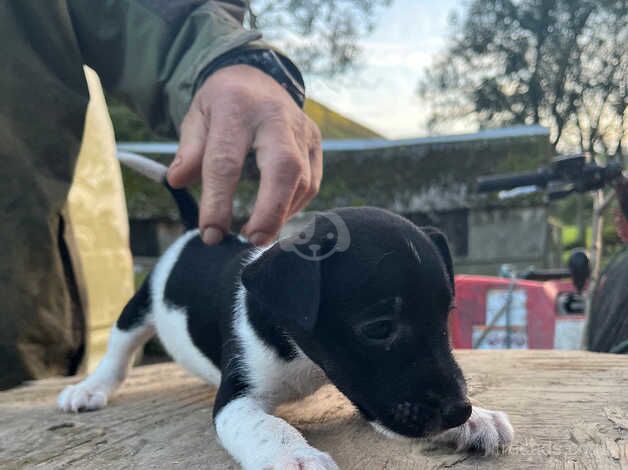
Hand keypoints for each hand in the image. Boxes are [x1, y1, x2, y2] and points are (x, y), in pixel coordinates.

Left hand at [167, 65, 322, 245]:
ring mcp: (302, 129)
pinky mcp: (315, 143)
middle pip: (283, 168)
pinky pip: (312, 183)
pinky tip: (275, 216)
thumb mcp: (196, 118)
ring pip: (303, 180)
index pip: (226, 160)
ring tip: (258, 234)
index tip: (210, 234)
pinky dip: (294, 205)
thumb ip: (189, 150)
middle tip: (253, 241)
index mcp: (236, 108)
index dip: (218, 201)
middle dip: (269, 210)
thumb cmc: (222, 105)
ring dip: (281, 214)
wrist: (256, 78)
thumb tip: (177, 182)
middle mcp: (276, 117)